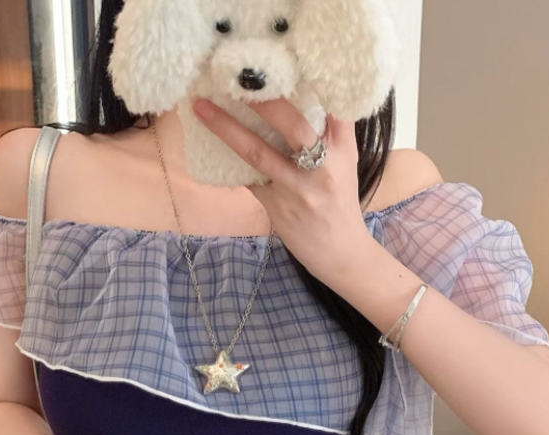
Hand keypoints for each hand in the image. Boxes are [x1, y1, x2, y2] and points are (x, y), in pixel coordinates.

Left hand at [192, 97, 373, 283]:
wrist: (341, 255)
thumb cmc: (340, 205)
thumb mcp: (346, 165)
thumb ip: (331, 133)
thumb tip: (304, 98)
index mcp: (342, 151)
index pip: (333, 108)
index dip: (307, 84)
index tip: (279, 65)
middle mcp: (322, 167)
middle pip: (294, 125)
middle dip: (264, 101)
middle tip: (237, 80)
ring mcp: (298, 190)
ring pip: (259, 153)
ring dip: (228, 129)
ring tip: (203, 109)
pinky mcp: (278, 208)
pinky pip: (249, 180)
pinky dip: (230, 163)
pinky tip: (208, 147)